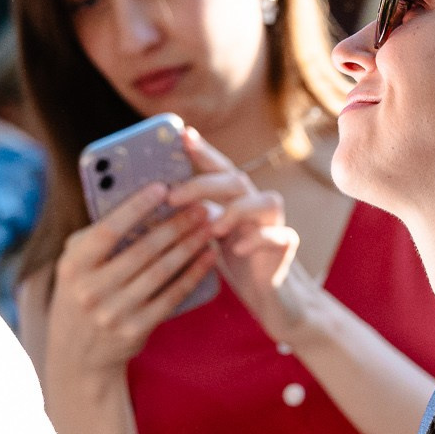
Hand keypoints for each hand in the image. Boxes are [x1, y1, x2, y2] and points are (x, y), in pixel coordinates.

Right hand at [45, 182, 218, 380]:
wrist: (77, 355)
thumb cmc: (81, 293)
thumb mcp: (75, 265)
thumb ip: (97, 236)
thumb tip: (138, 203)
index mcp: (73, 266)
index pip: (108, 230)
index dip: (136, 207)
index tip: (162, 188)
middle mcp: (91, 290)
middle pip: (143, 251)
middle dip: (176, 226)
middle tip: (200, 206)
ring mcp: (114, 312)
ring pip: (161, 272)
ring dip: (190, 247)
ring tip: (208, 227)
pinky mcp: (135, 330)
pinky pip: (171, 297)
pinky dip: (193, 275)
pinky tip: (208, 258)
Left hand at [177, 129, 318, 346]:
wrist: (271, 299)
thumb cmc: (234, 266)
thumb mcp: (208, 238)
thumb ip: (190, 219)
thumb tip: (148, 206)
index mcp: (234, 200)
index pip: (218, 168)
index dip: (202, 149)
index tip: (182, 133)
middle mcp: (256, 206)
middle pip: (237, 180)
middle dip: (204, 184)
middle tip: (173, 197)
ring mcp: (275, 225)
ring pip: (267, 201)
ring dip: (238, 210)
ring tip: (214, 228)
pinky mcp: (287, 248)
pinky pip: (281, 235)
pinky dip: (259, 239)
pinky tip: (239, 251)